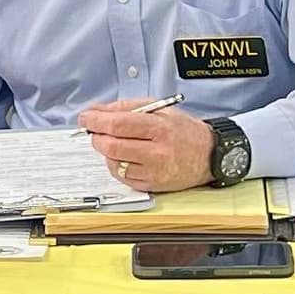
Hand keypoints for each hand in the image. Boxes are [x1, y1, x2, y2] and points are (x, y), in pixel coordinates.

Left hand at [78, 100, 213, 191]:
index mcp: (159, 127)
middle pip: (112, 146)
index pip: (117, 125)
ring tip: (113, 143)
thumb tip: (96, 111)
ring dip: (106, 152)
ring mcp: (154, 171)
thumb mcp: (159, 109)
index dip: (96, 121)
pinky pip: (122, 177)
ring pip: (114, 163)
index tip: (85, 118)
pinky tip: (125, 157)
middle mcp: (157, 151)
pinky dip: (117, 166)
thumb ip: (126, 107)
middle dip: (97, 137)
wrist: (209, 155)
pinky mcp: (152, 186)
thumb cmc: (184, 131)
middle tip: (96, 131)